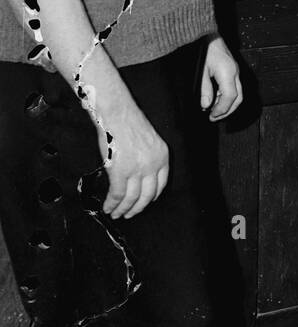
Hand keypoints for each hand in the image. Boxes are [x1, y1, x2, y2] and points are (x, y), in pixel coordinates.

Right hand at [96, 105, 169, 219]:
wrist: (117, 111)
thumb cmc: (128, 121)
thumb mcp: (148, 140)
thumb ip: (147, 157)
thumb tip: (137, 175)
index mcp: (163, 156)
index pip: (160, 185)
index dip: (151, 197)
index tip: (143, 203)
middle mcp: (153, 165)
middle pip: (147, 195)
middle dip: (137, 208)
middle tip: (128, 214)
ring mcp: (137, 169)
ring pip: (131, 199)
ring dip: (123, 210)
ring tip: (116, 214)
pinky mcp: (120, 171)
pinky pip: (117, 195)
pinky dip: (111, 204)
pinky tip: (107, 208)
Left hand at [201, 36, 243, 121]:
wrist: (205, 32)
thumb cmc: (202, 47)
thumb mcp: (200, 69)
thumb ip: (204, 88)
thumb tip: (206, 105)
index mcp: (228, 72)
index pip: (230, 97)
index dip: (221, 110)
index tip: (211, 116)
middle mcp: (235, 71)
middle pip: (238, 97)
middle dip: (227, 110)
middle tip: (214, 117)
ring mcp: (235, 69)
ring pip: (238, 93)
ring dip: (227, 103)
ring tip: (213, 110)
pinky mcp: (232, 68)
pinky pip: (234, 86)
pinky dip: (226, 95)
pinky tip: (215, 98)